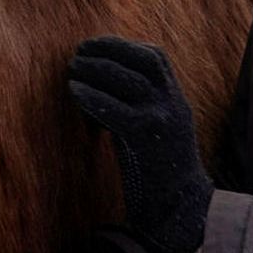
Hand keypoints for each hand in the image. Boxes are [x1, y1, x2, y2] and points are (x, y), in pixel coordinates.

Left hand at [66, 37, 213, 252]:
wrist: (180, 208)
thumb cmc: (162, 174)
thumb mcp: (163, 132)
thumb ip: (145, 109)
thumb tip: (107, 90)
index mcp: (177, 101)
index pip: (156, 58)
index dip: (126, 46)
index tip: (100, 44)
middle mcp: (172, 104)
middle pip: (140, 61)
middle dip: (108, 50)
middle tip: (80, 50)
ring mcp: (160, 119)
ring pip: (127, 80)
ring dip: (96, 69)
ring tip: (72, 68)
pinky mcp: (144, 137)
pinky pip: (114, 109)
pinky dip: (92, 96)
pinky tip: (74, 91)